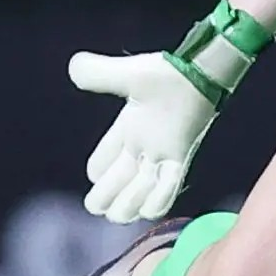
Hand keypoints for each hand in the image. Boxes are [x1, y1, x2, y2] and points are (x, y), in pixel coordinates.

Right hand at [69, 50, 219, 223]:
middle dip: (105, 199)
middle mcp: (141, 148)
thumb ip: (98, 72)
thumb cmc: (167, 73)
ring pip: (139, 196)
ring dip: (128, 206)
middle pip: (115, 187)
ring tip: (124, 207)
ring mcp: (161, 157)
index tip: (97, 176)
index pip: (101, 164)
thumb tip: (73, 68)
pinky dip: (156, 203)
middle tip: (102, 204)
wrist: (202, 73)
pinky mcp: (181, 160)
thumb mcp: (126, 74)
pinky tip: (149, 207)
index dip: (97, 175)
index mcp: (125, 130)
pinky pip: (167, 192)